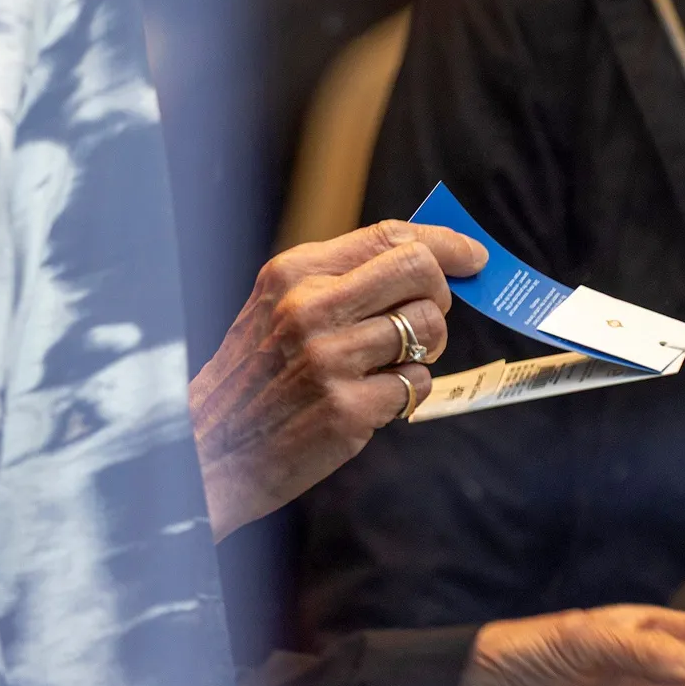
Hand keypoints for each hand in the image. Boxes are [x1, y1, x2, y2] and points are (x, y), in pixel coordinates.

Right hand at [190, 220, 486, 539]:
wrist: (211, 449)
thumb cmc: (256, 375)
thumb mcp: (280, 307)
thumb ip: (343, 279)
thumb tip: (428, 260)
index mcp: (296, 273)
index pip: (390, 237)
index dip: (445, 243)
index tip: (473, 256)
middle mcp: (311, 308)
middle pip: (421, 272)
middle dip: (441, 295)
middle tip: (427, 317)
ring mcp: (330, 359)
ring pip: (428, 330)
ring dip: (424, 350)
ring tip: (388, 364)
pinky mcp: (347, 408)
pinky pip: (418, 383)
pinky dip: (410, 391)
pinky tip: (376, 398)